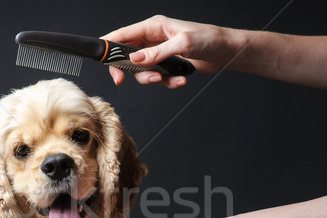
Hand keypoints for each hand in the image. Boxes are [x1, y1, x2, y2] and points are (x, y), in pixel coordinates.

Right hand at [101, 15, 241, 87]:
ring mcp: (158, 53)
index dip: (108, 47)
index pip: (122, 35)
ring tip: (167, 79)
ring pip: (141, 71)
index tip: (101, 60)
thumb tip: (135, 59)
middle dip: (126, 70)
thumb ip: (157, 53)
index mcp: (153, 26)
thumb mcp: (182, 44)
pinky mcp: (166, 66)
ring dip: (151, 79)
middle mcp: (153, 39)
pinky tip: (180, 81)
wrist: (225, 52)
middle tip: (121, 81)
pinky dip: (167, 83)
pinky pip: (157, 78)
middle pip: (126, 56)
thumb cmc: (208, 39)